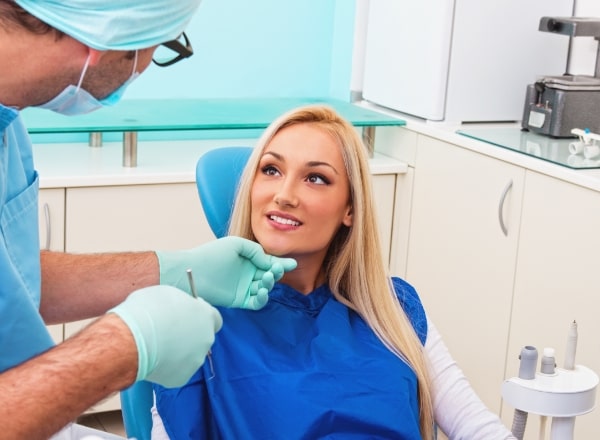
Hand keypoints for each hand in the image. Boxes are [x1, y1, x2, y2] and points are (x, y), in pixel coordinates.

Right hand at [109, 285, 221, 387]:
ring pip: (189, 356)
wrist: (132, 340)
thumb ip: (179, 304)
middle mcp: (206, 339)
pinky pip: (175, 371)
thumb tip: (176, 310)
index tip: (186, 314)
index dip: (200, 316)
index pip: (215, 319)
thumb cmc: (148, 310)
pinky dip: (166, 368)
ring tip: (154, 348)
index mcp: (206, 316)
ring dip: (177, 352)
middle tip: (166, 333)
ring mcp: (195, 361)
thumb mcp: (167, 294)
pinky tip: (151, 361)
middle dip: (188, 336)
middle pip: (201, 338)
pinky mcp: (181, 379)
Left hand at [156, 236, 296, 309]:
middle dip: (275, 273)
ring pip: (264, 288)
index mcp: (248, 260)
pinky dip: (262, 298)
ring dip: (269, 284)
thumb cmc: (212, 254)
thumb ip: (256, 252)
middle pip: (269, 276)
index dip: (281, 264)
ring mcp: (243, 288)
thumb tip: (270, 263)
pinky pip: (256, 302)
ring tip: (264, 280)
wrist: (194, 271)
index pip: (269, 262)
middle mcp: (248, 274)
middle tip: (275, 270)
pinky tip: (261, 291)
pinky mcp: (239, 300)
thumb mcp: (237, 245)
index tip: (292, 264)